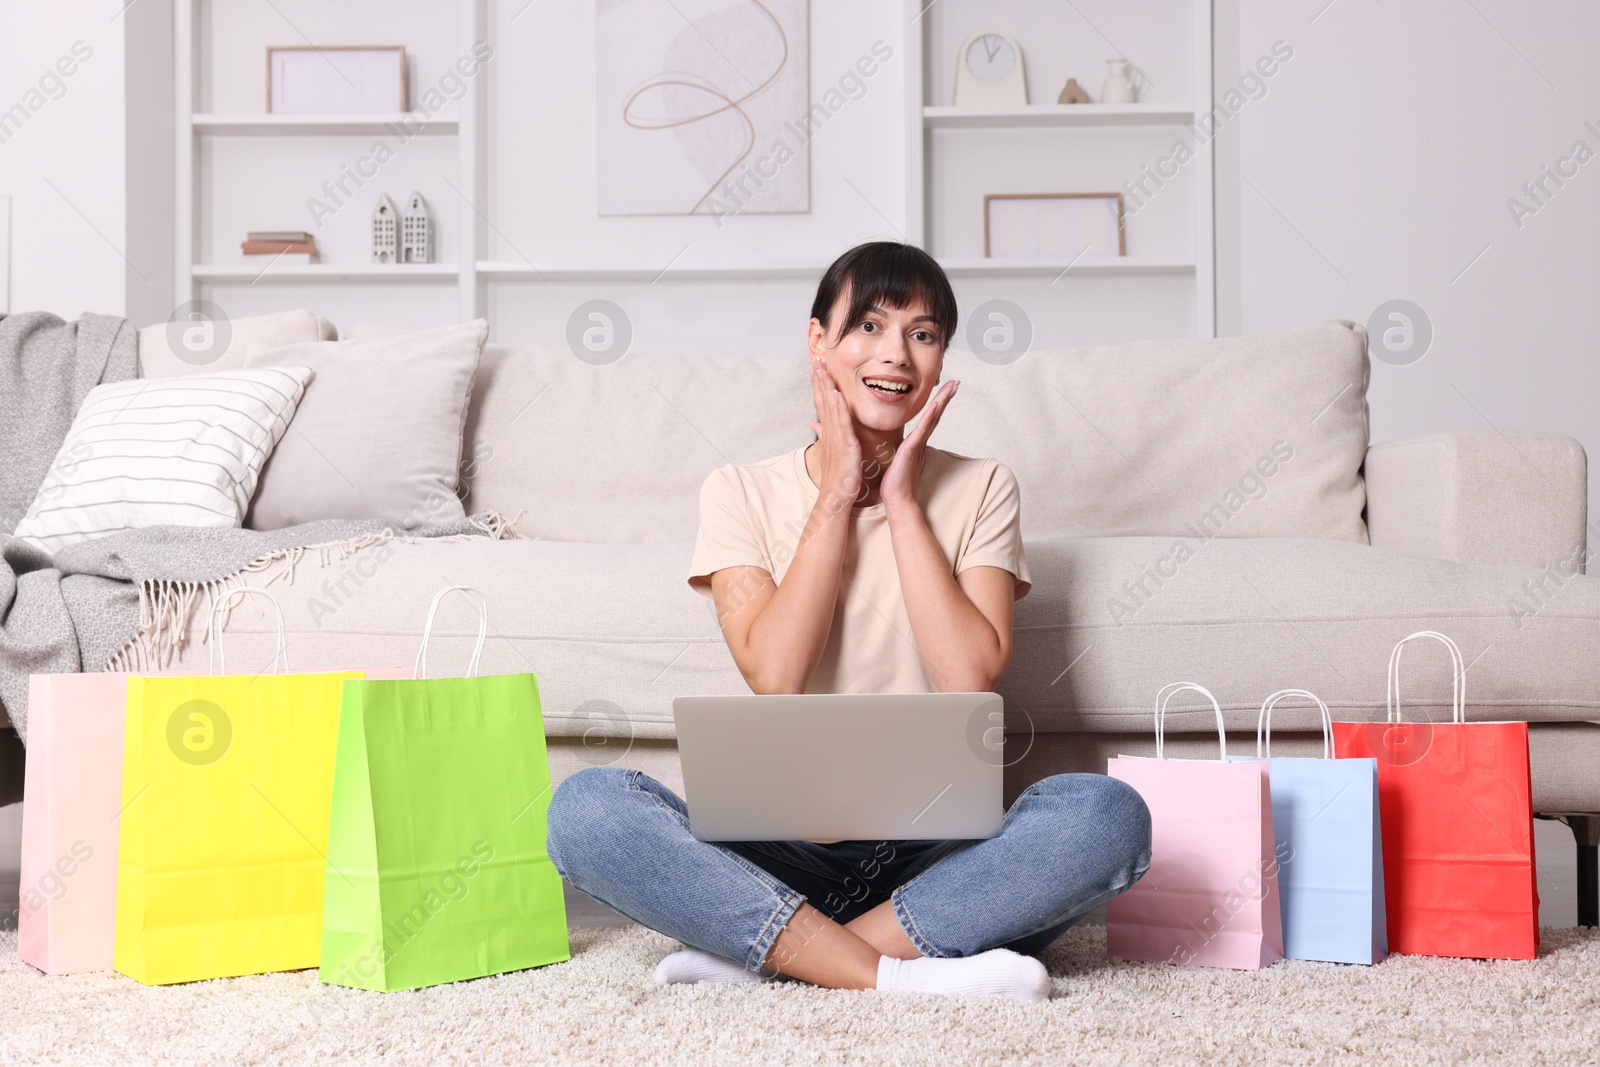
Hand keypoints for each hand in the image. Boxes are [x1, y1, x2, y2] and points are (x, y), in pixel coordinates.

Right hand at [809, 358, 863, 503]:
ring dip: (825, 387)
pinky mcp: (846, 445)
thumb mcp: (831, 452)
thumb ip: (824, 435)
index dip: (818, 385)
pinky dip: (839, 408)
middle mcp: (830, 432)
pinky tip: (837, 394)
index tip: (815, 368)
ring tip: (822, 369)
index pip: (822, 403)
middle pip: (822, 400)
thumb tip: (814, 424)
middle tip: (814, 359)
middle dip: (818, 379)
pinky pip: (842, 423)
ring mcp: (836, 438)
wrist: (836, 497)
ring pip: (829, 407)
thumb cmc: (837, 478)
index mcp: (829, 432)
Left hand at [881, 379, 958, 511]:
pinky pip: (923, 429)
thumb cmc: (895, 482)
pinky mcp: (912, 449)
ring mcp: (918, 444)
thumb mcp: (898, 459)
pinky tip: (936, 404)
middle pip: (936, 414)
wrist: (897, 499)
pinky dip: (931, 416)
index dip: (939, 403)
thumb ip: (903, 449)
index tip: (946, 388)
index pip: (930, 418)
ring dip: (942, 401)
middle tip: (956, 382)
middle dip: (946, 397)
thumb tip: (902, 444)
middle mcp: (921, 441)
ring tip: (953, 386)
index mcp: (917, 442)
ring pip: (933, 418)